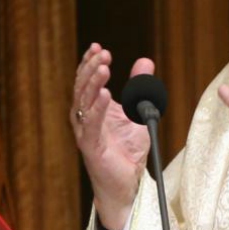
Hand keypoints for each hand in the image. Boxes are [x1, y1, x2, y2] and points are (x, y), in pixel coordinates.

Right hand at [70, 43, 151, 229]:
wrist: (127, 183)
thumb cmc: (128, 149)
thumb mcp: (140, 111)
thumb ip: (140, 86)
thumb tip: (145, 60)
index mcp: (93, 108)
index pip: (87, 80)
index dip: (90, 62)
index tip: (98, 46)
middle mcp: (85, 118)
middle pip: (83, 87)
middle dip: (92, 68)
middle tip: (103, 53)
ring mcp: (86, 132)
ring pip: (84, 103)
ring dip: (94, 83)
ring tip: (105, 67)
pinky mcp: (92, 147)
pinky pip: (92, 125)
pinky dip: (98, 109)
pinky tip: (105, 94)